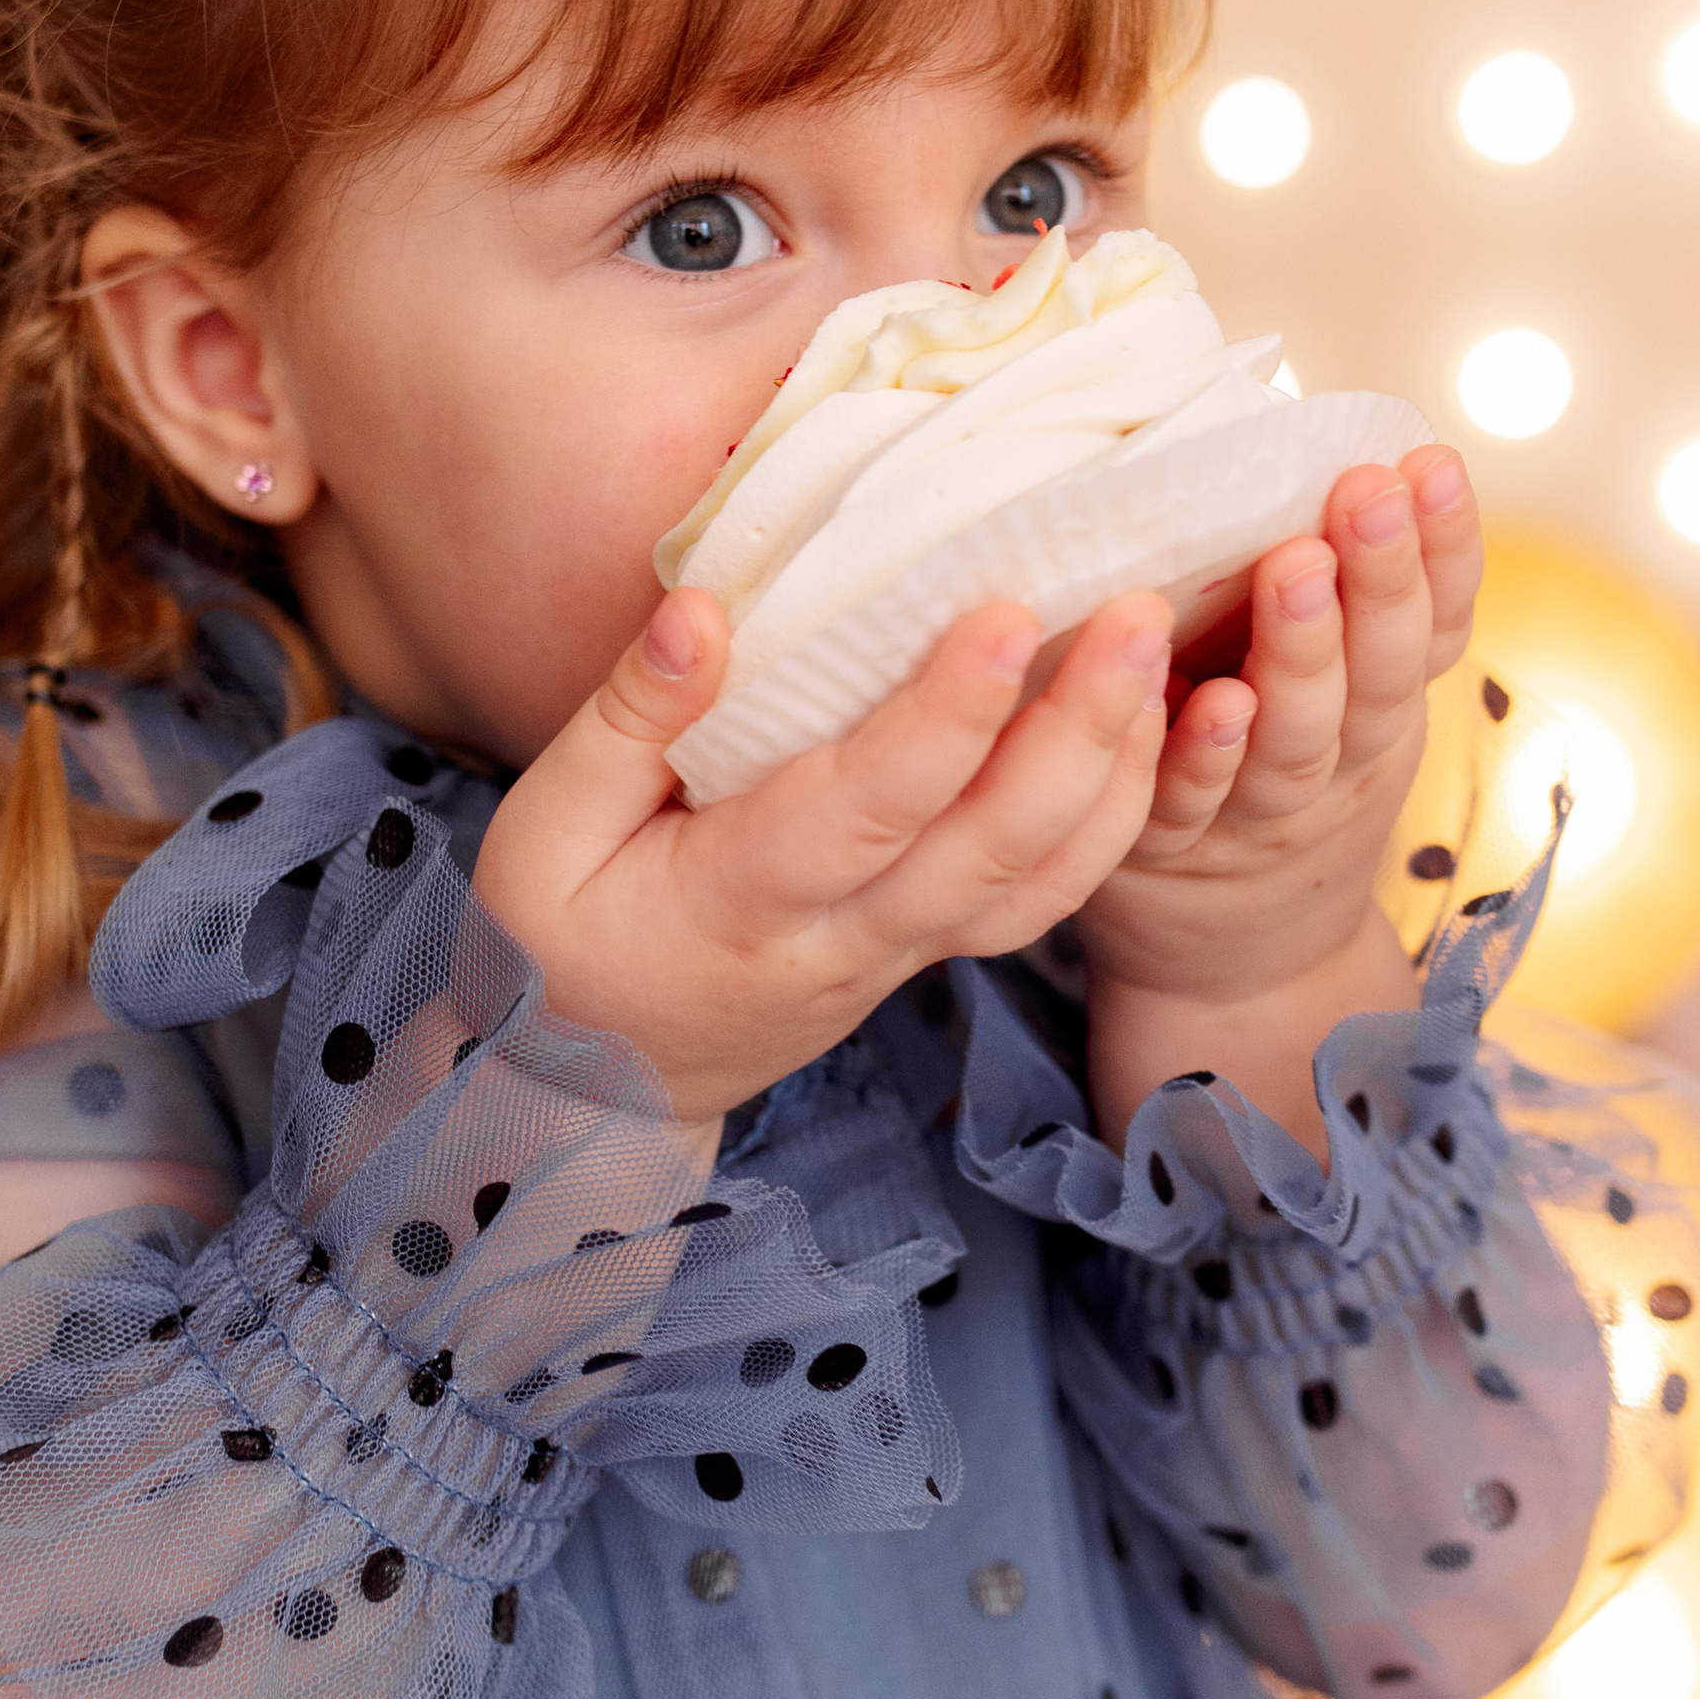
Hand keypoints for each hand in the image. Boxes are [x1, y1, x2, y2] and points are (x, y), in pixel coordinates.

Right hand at [472, 587, 1175, 1130]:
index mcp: (738, 901)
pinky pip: (1039, 898)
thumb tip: (704, 610)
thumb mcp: (542, 834)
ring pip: (1036, 878)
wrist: (597, 1092)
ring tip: (1157, 644)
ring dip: (1114, 765)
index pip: (865, 809)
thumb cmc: (558, 942)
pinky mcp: (931, 950)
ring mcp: (902, 953)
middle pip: (987, 845)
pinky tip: (1142, 726)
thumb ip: (626, 722)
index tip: (1002, 613)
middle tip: (1133, 606)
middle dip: (1073, 725)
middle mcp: (846, 938)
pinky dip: (1108, 818)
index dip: (942, 719)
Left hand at [1076, 446, 1482, 1149]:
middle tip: (1367, 494)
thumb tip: (1321, 431)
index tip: (1429, 462)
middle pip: (1375, 670)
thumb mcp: (1334, 692)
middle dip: (1379, 577)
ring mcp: (1260, 813)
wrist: (1233, 966)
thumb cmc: (1269, 773)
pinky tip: (1215, 704)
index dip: (1442, 546)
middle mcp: (1339, 758)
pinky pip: (1190, 802)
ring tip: (1298, 570)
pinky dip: (1207, 757)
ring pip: (1297, 736)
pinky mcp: (1169, 852)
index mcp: (1381, 702)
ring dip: (1301, 654)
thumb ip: (1337, 588)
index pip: (1432, 618)